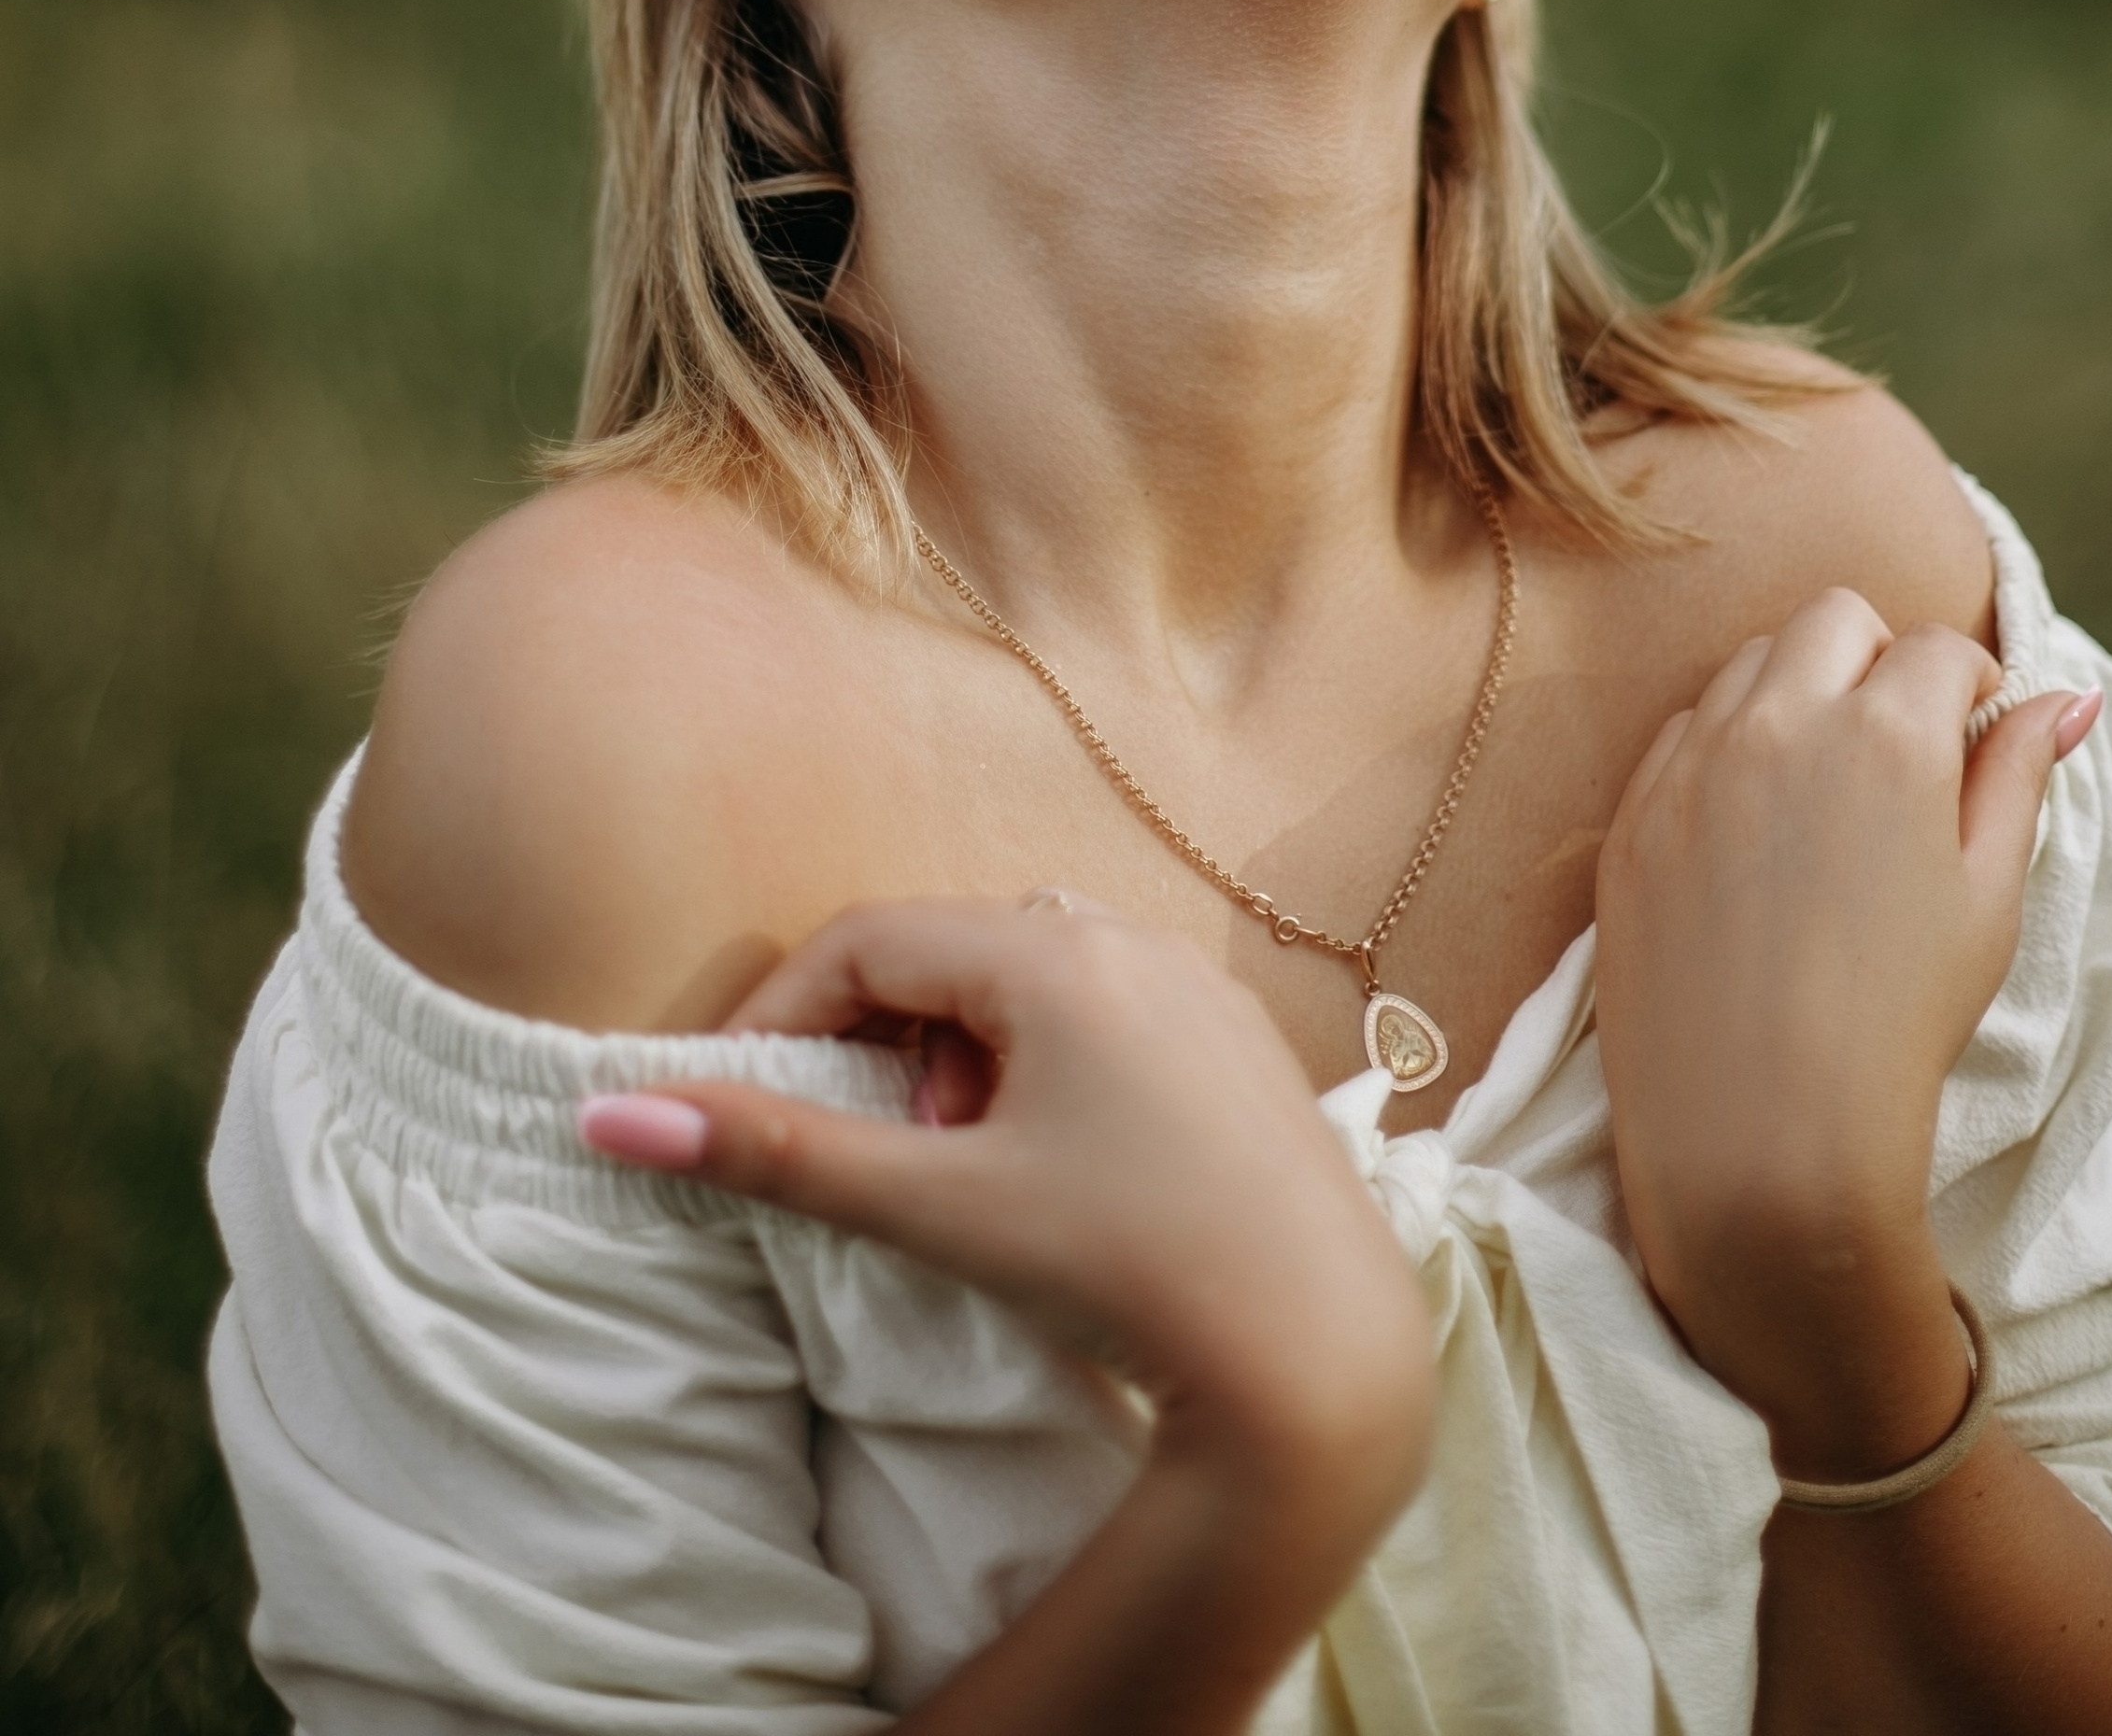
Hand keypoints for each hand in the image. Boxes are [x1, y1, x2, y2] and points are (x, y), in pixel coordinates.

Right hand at [581, 897, 1434, 1533]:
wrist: (1318, 1353)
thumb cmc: (1125, 1268)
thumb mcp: (936, 1207)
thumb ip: (778, 1153)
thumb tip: (611, 1117)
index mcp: (1055, 954)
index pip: (870, 939)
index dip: (786, 1011)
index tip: (740, 1099)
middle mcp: (1133, 941)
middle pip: (953, 954)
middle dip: (892, 1047)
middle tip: (891, 1160)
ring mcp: (1198, 988)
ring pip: (1032, 985)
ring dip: (971, 1064)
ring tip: (975, 1176)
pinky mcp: (1241, 1045)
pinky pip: (1108, 1016)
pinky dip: (1049, 1072)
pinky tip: (1064, 1179)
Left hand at [1593, 592, 2100, 1475]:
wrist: (1763, 1137)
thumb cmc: (1901, 1020)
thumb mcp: (1989, 897)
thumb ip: (2018, 777)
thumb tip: (2061, 696)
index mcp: (1887, 732)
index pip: (1936, 647)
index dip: (1967, 688)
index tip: (1970, 738)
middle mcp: (1781, 720)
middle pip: (1834, 620)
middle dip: (1877, 660)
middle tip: (1898, 748)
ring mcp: (1693, 762)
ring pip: (1749, 663)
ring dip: (1796, 694)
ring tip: (1825, 795)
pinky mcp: (1633, 812)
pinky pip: (1684, 733)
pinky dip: (1725, 751)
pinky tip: (1754, 835)